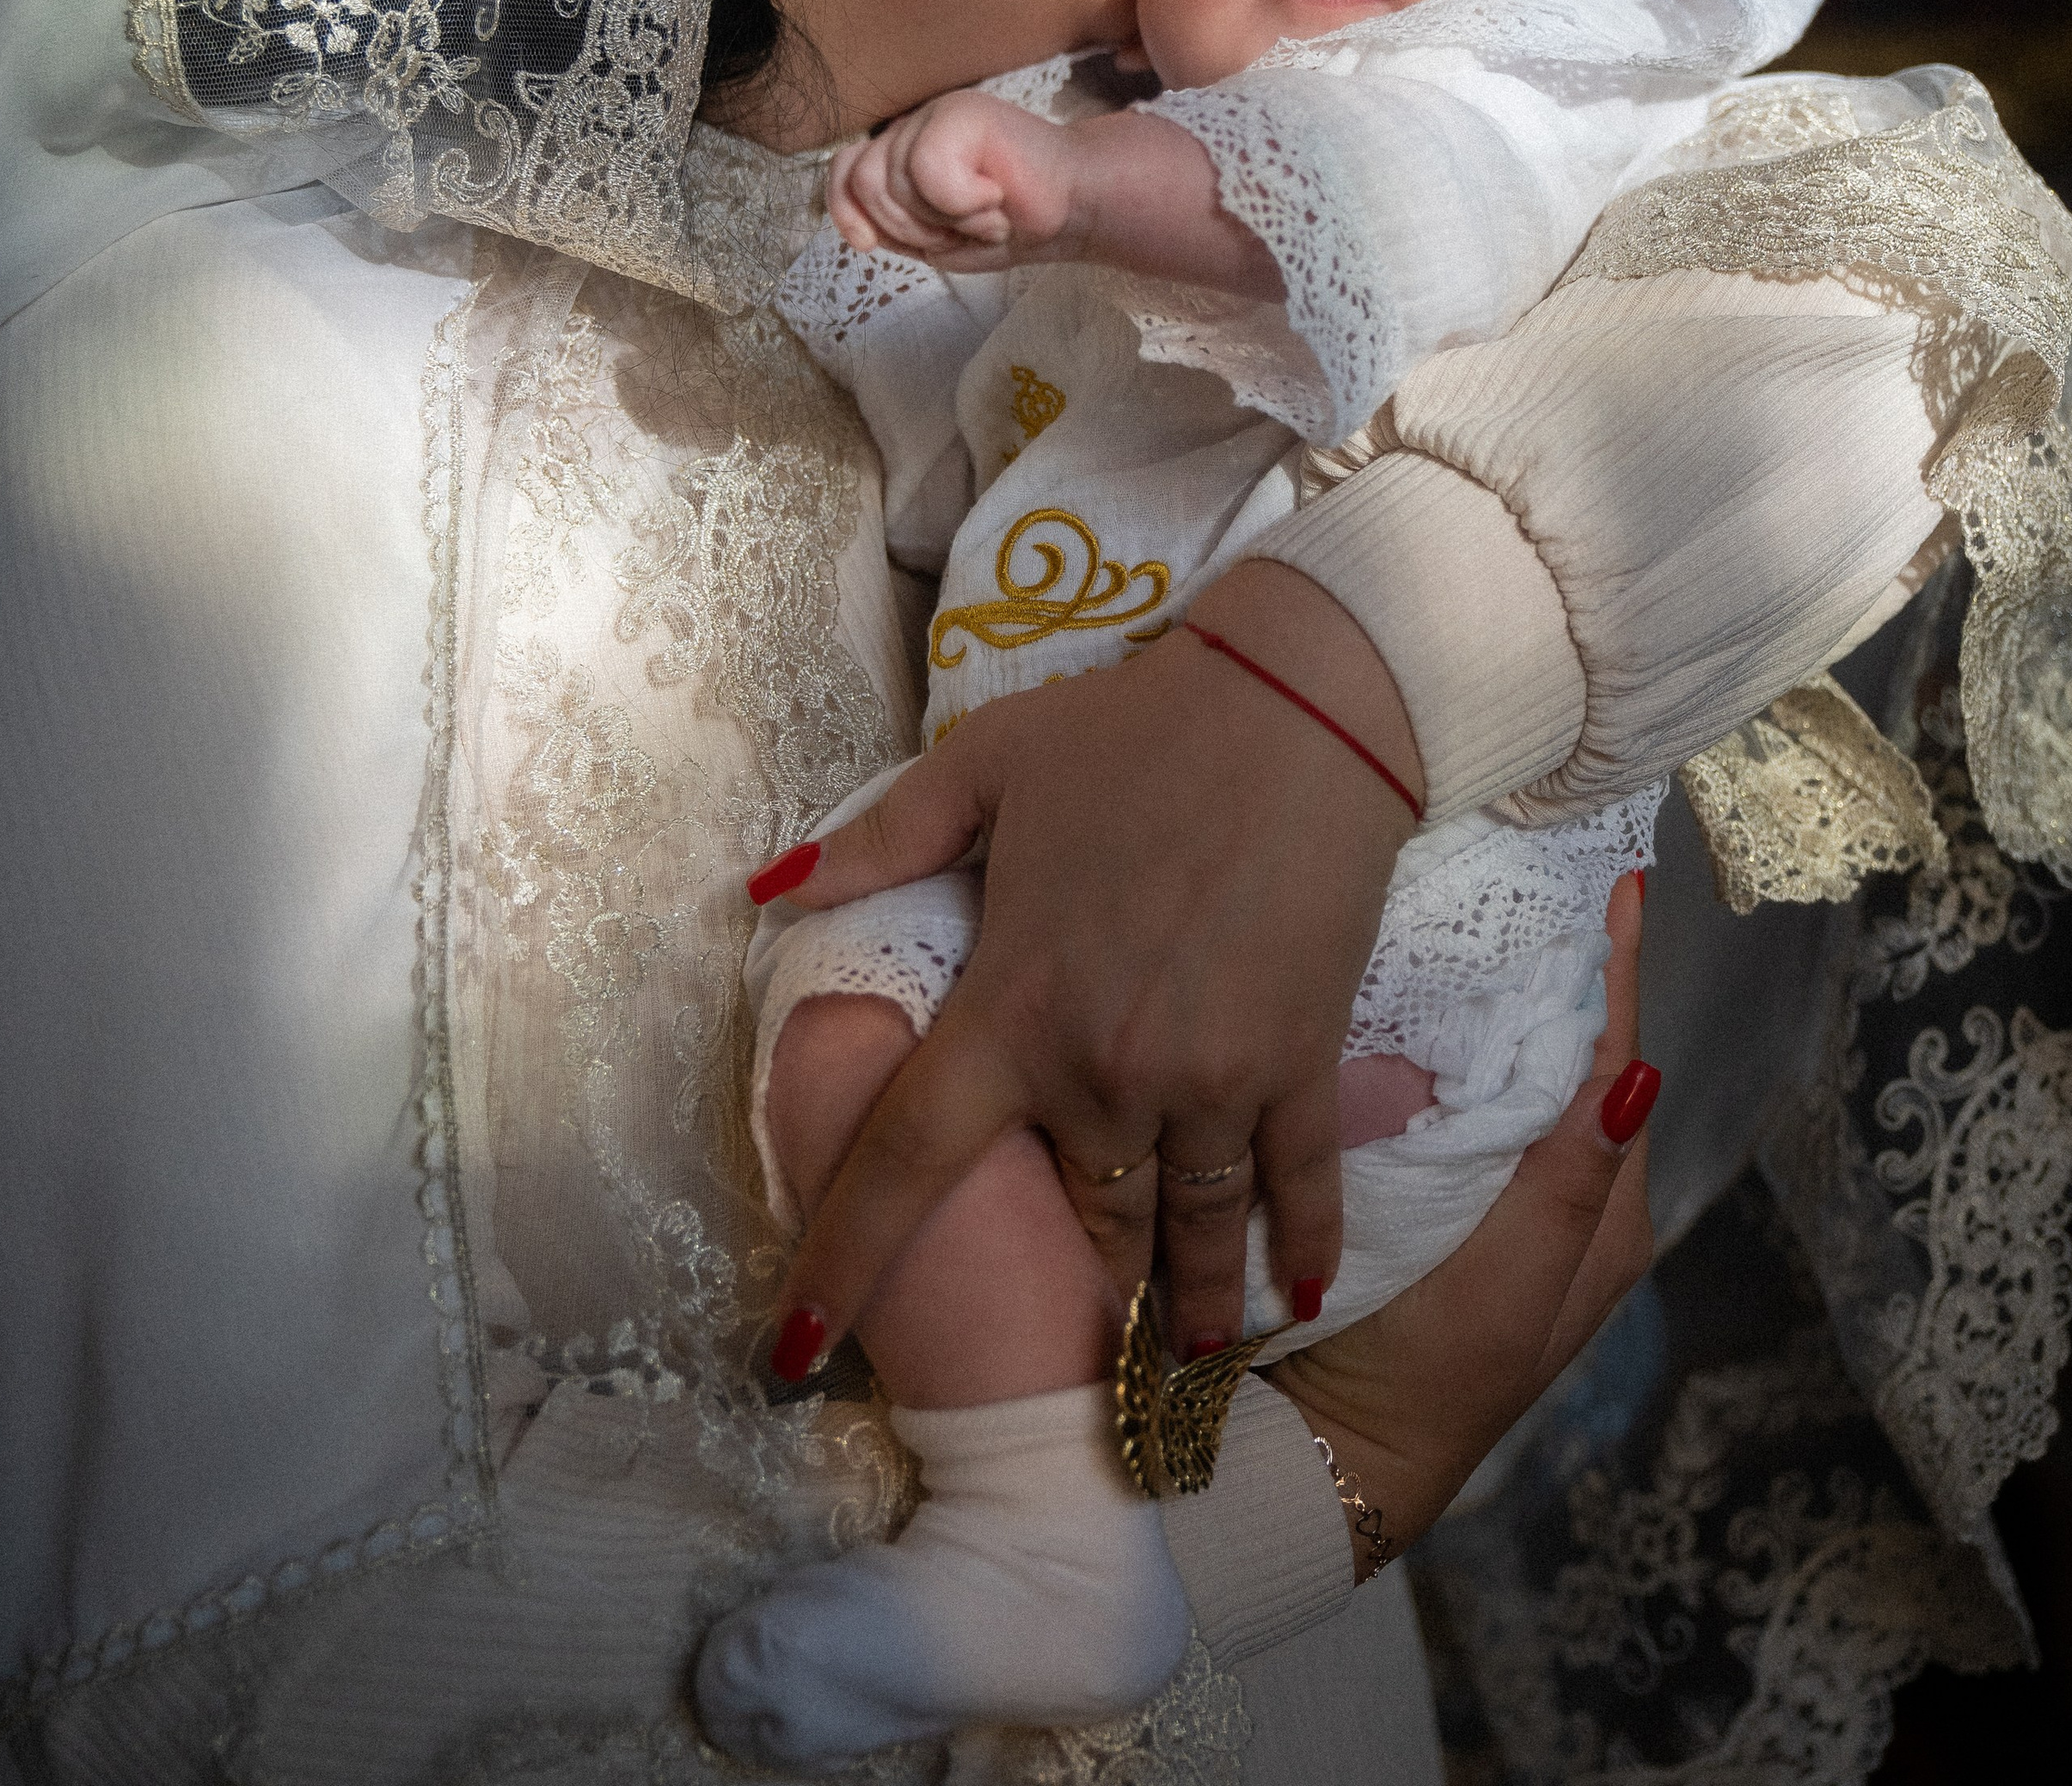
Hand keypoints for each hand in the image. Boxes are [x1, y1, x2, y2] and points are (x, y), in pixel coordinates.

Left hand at [751, 564, 1422, 1373]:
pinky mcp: (1301, 1062)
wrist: (1299, 706)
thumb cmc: (1132, 729)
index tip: (790, 1354)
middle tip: (1045, 1340)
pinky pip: (1298, 1183)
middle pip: (1076, 1222)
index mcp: (1015, 1006)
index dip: (842, 1266)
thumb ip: (881, 843)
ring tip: (1176, 1366)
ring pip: (1186, 1232)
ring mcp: (1211, 1079)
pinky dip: (1300, 1250)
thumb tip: (770, 890)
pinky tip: (1296, 1300)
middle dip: (1060, 1292)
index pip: (905, 1164)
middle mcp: (1107, 1071)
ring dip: (1181, 1309)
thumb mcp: (987, 767)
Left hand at [828, 93, 1079, 265]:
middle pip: (863, 183)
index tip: (868, 244)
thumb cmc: (1011, 224)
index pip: (843, 171)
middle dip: (910, 226)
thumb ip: (893, 227)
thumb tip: (859, 228)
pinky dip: (963, 201)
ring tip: (984, 214)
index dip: (844, 211)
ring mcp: (935, 114)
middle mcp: (913, 126)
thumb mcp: (936, 238)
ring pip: (892, 180)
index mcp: (901, 152)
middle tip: (962, 228)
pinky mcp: (961, 112)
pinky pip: (928, 169)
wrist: (1075, 208)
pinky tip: (997, 195)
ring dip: (942, 216)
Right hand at [1269, 874, 1655, 1573]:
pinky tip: (1431, 993)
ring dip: (1511, 998)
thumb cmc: (1429, 1374)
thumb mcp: (1508, 1283)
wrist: (1332, 1450)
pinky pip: (1469, 1102)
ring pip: (1521, 1074)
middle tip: (1541, 867)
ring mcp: (1502, 1197)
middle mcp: (1566, 1199)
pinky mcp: (1442, 1199)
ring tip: (1491, 904)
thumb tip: (1639, 1073)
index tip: (1616, 881)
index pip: (1618, 1066)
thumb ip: (1567, 1181)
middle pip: (1578, 1060)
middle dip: (1566, 969)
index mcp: (1602, 1217)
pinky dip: (1462, 1044)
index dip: (1616, 975)